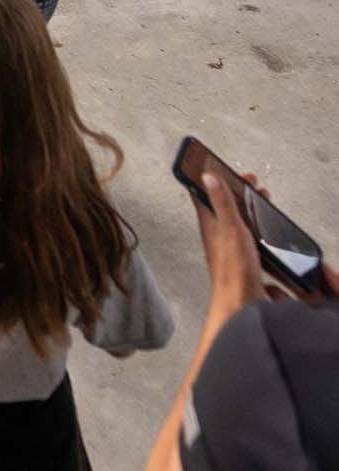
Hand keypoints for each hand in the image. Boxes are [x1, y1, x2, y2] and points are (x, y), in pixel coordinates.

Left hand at [193, 171, 267, 316]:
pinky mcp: (242, 258)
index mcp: (210, 223)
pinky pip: (247, 235)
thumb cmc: (233, 269)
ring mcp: (229, 246)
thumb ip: (221, 203)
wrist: (241, 303)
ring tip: (261, 200)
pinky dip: (255, 226)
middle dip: (237, 191)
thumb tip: (207, 175)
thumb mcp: (230, 229)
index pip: (205, 193)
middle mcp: (216, 233)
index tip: (224, 167)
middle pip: (224, 205)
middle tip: (252, 183)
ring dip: (248, 207)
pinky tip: (264, 229)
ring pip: (236, 219)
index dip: (213, 178)